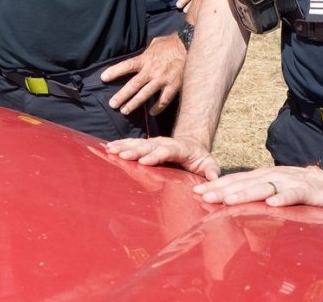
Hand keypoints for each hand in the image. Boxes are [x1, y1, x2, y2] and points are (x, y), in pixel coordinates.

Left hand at [101, 34, 185, 114]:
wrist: (188, 46)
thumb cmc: (169, 44)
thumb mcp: (153, 43)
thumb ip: (144, 50)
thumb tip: (137, 50)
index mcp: (145, 59)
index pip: (126, 66)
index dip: (114, 71)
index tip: (103, 78)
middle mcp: (152, 70)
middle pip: (133, 85)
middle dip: (122, 95)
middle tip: (113, 104)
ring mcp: (162, 79)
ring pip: (145, 95)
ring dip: (134, 104)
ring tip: (125, 110)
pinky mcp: (173, 86)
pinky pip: (163, 100)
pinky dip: (157, 107)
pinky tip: (151, 112)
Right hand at [105, 135, 220, 179]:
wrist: (191, 144)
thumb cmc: (199, 158)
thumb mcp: (208, 163)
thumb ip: (211, 170)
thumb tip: (214, 178)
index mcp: (179, 148)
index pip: (166, 151)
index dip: (156, 155)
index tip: (145, 161)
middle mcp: (164, 143)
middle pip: (148, 145)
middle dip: (135, 150)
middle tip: (122, 155)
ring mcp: (154, 142)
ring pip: (138, 143)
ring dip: (124, 146)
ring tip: (111, 149)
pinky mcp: (146, 145)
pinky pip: (132, 143)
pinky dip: (121, 144)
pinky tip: (108, 147)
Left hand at [194, 165, 322, 209]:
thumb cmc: (299, 187)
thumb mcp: (274, 187)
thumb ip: (255, 191)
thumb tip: (228, 199)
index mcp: (263, 176)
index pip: (236, 180)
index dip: (216, 185)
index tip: (196, 191)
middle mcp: (273, 176)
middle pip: (244, 183)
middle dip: (223, 189)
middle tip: (204, 196)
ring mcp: (290, 183)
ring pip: (265, 187)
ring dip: (246, 193)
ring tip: (229, 200)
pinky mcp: (308, 192)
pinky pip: (294, 195)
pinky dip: (283, 198)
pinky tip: (273, 204)